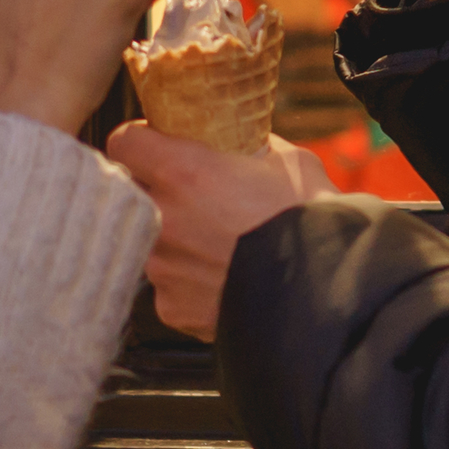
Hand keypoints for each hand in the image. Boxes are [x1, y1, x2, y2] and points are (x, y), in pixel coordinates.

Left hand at [107, 126, 329, 337]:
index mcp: (182, 171)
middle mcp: (162, 218)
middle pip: (134, 193)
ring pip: (152, 241)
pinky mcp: (172, 307)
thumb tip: (238, 142)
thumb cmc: (311, 219)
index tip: (156, 144)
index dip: (140, 141)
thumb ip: (247, 147)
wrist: (324, 289)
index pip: (124, 142)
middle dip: (158, 191)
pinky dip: (189, 280)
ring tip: (220, 244)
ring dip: (175, 238)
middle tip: (195, 195)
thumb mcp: (287, 160)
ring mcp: (162, 268)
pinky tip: (224, 276)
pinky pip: (169, 285)